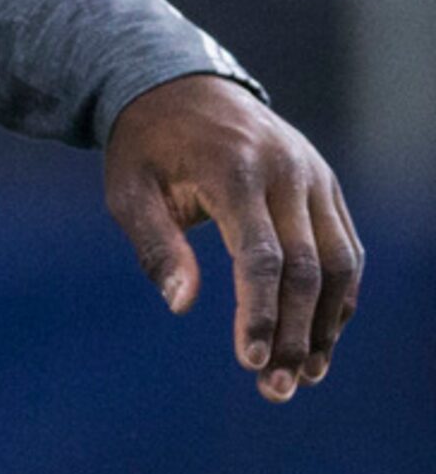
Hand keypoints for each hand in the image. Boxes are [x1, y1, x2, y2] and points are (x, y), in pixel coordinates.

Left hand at [103, 74, 361, 400]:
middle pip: (308, 268)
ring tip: (304, 376)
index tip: (250, 362)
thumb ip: (154, 246)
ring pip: (340, 263)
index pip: (261, 256)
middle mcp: (286, 171)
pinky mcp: (326, 184)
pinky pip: (346, 248)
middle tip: (277, 389)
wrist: (179, 84)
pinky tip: (318, 336)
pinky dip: (339, 296)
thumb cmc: (145, 146)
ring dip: (327, 325)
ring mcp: (314, 175)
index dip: (260, 314)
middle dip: (296, 334)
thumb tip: (182, 305)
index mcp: (233, 170)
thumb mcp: (128, 189)